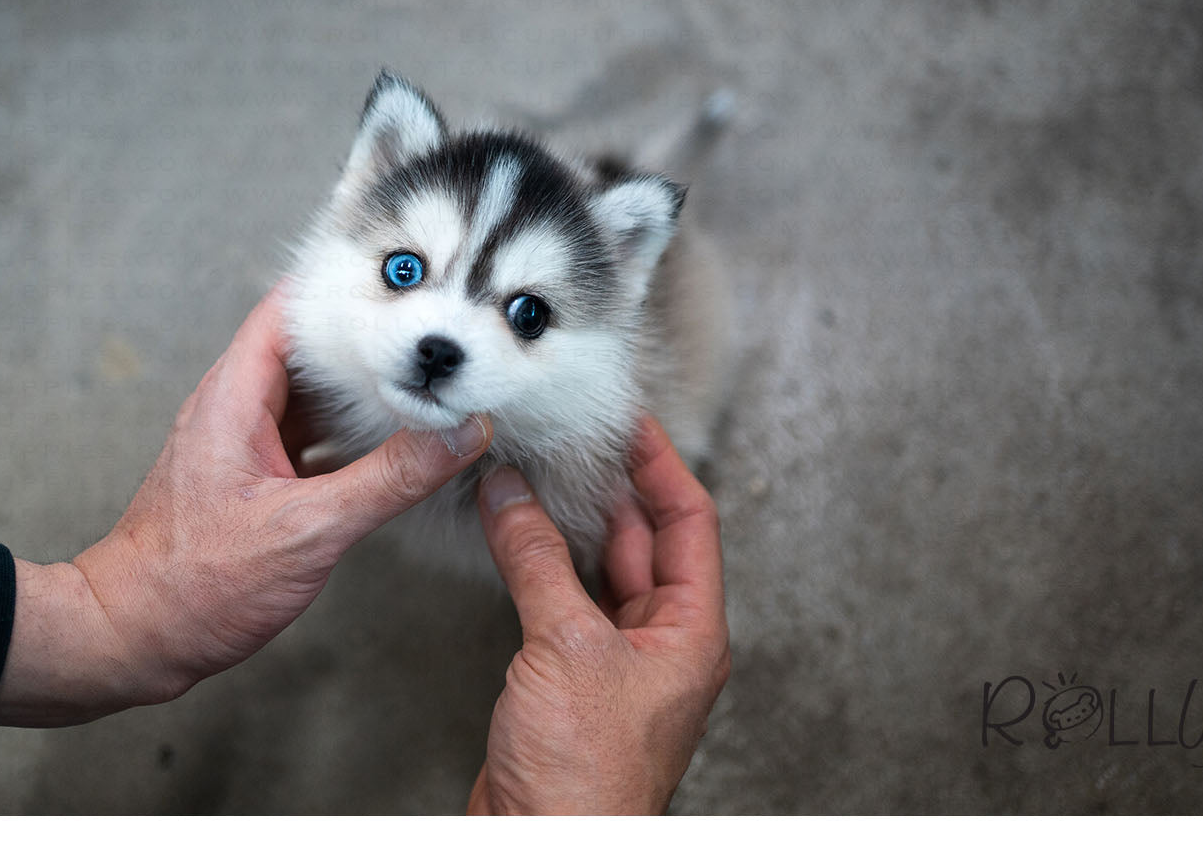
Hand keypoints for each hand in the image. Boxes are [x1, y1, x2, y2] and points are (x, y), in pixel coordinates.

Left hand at [0, 284, 492, 725]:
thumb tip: (459, 434)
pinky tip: (393, 442)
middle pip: (309, 345)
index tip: (405, 276)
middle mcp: (235, 407)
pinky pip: (310, 434)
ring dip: (363, 386)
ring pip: (312, 392)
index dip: (345, 284)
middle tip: (435, 325)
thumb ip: (389, 479)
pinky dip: (351, 431)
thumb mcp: (307, 529)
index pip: (291, 307)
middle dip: (370, 334)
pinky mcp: (253, 477)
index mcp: (233, 396)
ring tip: (427, 373)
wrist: (134, 638)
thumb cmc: (194, 584)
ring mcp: (243, 441)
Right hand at [467, 414, 729, 813]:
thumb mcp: (564, 646)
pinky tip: (514, 538)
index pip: (690, 521)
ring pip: (599, 570)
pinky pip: (564, 602)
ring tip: (536, 475)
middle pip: (644, 540)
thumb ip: (536, 560)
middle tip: (571, 438)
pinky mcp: (572, 681)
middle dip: (606, 487)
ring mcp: (616, 664)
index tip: (628, 421)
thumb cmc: (586, 780)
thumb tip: (512, 496)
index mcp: (690, 633)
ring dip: (569, 523)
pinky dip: (540, 564)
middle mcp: (661, 645)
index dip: (660, 464)